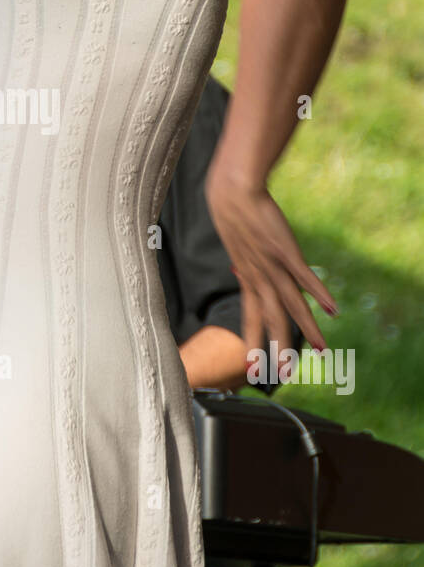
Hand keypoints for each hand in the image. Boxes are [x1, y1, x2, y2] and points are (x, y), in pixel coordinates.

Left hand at [204, 170, 337, 377]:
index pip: (252, 317)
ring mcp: (273, 264)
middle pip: (273, 319)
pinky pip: (304, 277)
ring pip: (291, 304)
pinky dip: (319, 293)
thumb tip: (238, 272)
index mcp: (248, 277)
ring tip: (321, 350)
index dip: (254, 341)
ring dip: (307, 329)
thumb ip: (243, 263)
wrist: (233, 192)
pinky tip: (333, 309)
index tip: (251, 364)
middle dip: (280, 347)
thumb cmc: (233, 214)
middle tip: (286, 374)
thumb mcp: (234, 246)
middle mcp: (260, 277)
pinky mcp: (286, 250)